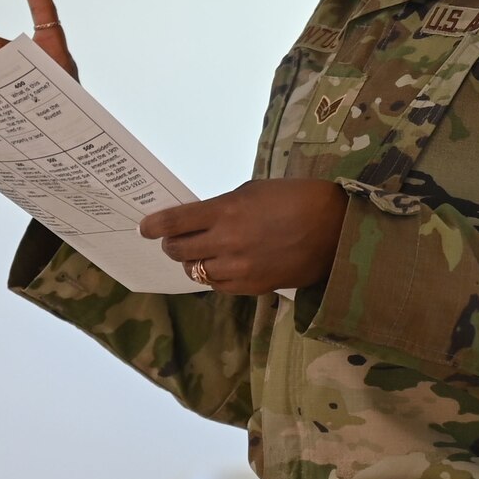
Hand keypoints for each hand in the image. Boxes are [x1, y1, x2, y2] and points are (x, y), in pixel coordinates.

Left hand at [140, 179, 347, 294]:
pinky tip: (222, 266)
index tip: (145, 228)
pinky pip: (218, 286)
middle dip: (172, 245)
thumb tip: (199, 219)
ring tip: (201, 254)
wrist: (334, 229)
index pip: (175, 223)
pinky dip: (214, 276)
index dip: (155, 226)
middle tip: (175, 240)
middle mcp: (227, 243)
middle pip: (179, 251)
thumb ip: (222, 207)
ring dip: (193, 262)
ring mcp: (239, 269)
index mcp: (226, 211)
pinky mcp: (252, 287)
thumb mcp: (252, 191)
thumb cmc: (295, 198)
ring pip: (196, 271)